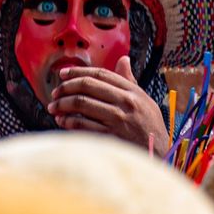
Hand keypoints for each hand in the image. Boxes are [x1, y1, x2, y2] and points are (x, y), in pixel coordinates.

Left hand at [49, 56, 169, 152]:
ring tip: (54, 107)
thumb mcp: (145, 100)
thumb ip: (130, 81)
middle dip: (66, 88)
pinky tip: (62, 121)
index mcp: (132, 91)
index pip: (100, 74)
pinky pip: (83, 125)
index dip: (78, 72)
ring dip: (63, 105)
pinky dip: (69, 122)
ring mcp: (118, 119)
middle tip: (55, 93)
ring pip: (82, 104)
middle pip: (88, 86)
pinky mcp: (111, 136)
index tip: (63, 74)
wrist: (159, 153)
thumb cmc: (149, 127)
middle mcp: (125, 102)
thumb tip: (123, 60)